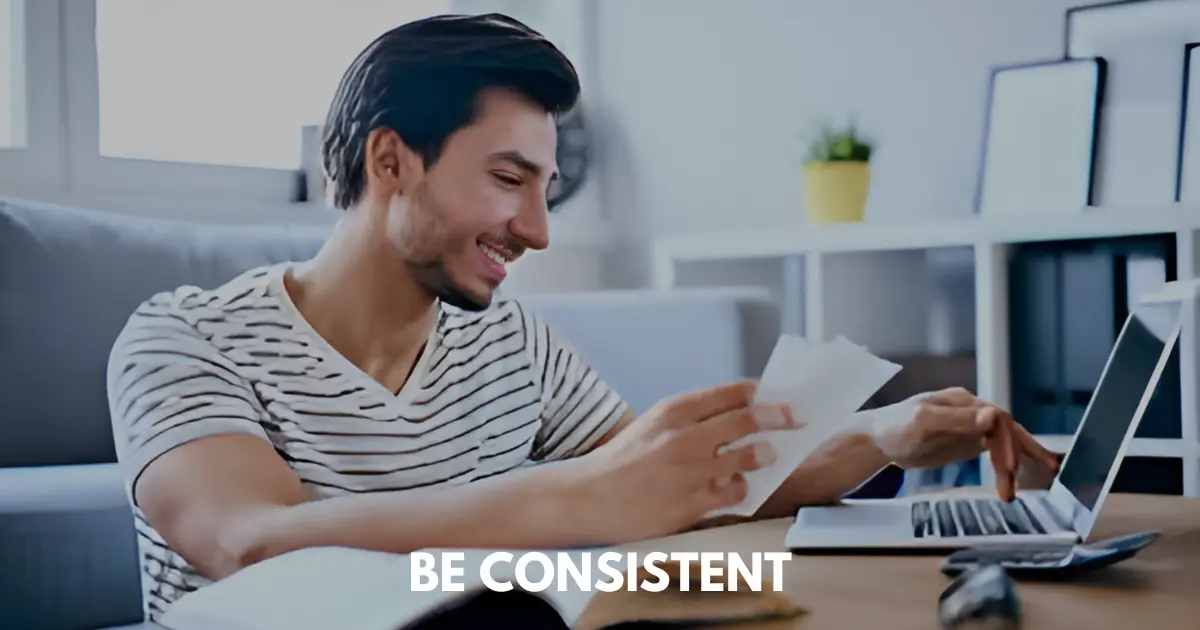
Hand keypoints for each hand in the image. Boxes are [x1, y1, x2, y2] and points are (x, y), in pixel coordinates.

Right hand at [570, 380, 800, 542]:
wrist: (589, 497)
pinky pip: (735, 492)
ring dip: (763, 454)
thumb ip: (692, 417)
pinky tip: (736, 486)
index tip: (779, 397)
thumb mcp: (653, 424)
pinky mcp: (692, 503)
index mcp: (674, 411)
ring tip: (766, 455)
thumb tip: (740, 411)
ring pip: (748, 456)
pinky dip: (741, 487)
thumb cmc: (624, 460)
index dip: (762, 394)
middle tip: (797, 419)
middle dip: (780, 417)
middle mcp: (684, 437)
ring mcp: (689, 471)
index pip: (732, 393)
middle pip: (748, 419)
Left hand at [864, 387, 1062, 500]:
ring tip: (1012, 494)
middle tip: (1022, 482)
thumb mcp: (922, 422)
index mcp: (964, 402)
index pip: (998, 419)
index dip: (1007, 443)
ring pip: (1004, 443)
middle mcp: (972, 412)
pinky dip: (1008, 464)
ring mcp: (971, 427)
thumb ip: (956, 419)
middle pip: (1006, 431)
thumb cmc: (895, 427)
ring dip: (1013, 466)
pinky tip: (1016, 478)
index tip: (1007, 468)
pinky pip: (995, 451)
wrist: (878, 439)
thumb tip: (991, 415)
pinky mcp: (967, 442)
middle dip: (1018, 456)